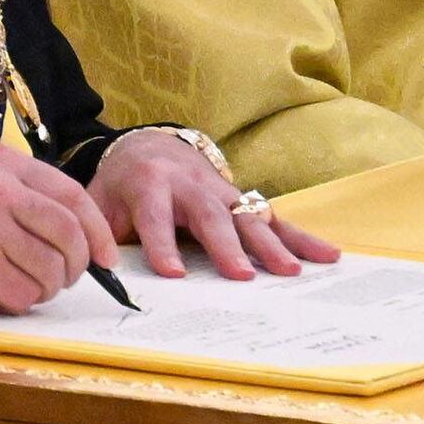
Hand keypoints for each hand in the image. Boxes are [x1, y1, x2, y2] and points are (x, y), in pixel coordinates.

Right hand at [0, 143, 116, 312]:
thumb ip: (30, 203)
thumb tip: (90, 242)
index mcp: (4, 162)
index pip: (74, 196)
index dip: (97, 232)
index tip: (107, 258)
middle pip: (69, 234)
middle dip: (74, 268)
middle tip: (60, 282)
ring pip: (51, 269)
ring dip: (43, 290)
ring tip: (17, 286)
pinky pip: (24, 294)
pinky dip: (16, 304)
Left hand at [90, 132, 336, 281]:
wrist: (150, 147)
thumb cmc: (122, 186)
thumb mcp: (99, 202)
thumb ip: (98, 233)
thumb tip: (95, 272)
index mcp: (149, 185)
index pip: (155, 217)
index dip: (162, 244)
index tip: (173, 273)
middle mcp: (192, 186)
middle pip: (210, 218)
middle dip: (226, 247)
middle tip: (240, 276)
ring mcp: (223, 192)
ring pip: (249, 217)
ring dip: (272, 246)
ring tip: (292, 272)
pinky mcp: (243, 201)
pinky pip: (275, 219)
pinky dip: (301, 238)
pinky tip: (328, 255)